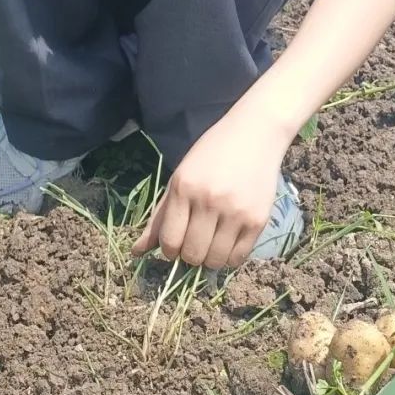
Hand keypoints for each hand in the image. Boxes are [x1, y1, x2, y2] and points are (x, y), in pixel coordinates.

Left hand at [133, 115, 284, 268]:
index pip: (170, 241)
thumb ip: (160, 216)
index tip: (175, 244)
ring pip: (215, 260)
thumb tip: (136, 252)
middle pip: (192, 254)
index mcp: (184, 188)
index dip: (169, 250)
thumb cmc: (211, 154)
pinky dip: (229, 257)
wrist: (254, 134)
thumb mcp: (180, 178)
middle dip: (189, 255)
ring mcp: (236, 212)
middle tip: (195, 241)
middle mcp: (209, 201)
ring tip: (212, 241)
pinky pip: (238, 258)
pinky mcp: (258, 220)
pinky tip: (228, 241)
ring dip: (210, 258)